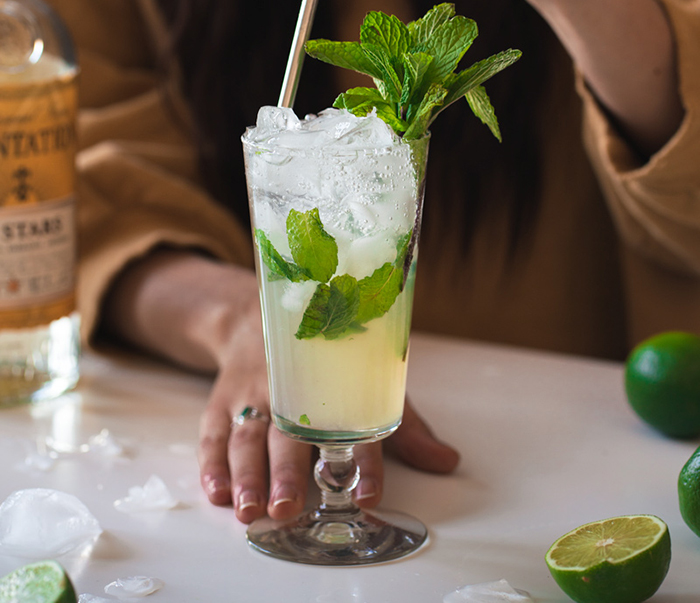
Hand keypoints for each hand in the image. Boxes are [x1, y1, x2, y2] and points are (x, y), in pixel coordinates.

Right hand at [102, 248, 458, 523]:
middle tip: (289, 508)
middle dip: (288, 471)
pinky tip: (215, 491)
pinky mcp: (224, 400)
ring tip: (249, 510)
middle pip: (289, 434)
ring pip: (247, 436)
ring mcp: (254, 393)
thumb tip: (448, 461)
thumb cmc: (326, 358)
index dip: (365, 460)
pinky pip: (213, 432)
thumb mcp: (369, 381)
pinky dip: (211, 462)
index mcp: (336, 384)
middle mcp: (293, 388)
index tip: (368, 494)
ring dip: (246, 474)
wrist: (260, 313)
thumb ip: (405, 426)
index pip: (356, 424)